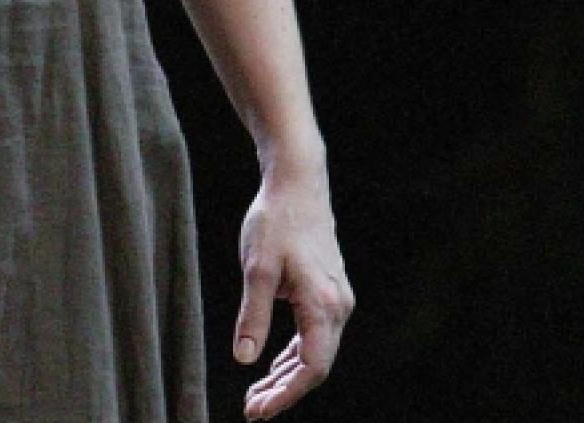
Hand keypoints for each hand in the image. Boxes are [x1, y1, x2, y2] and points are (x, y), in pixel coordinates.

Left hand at [232, 168, 353, 418]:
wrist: (298, 184)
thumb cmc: (275, 221)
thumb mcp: (256, 269)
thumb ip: (252, 317)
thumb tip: (245, 360)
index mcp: (322, 303)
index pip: (311, 367)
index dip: (286, 395)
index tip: (258, 411)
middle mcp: (338, 305)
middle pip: (315, 365)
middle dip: (284, 391)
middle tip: (250, 409)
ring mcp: (337, 298)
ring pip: (316, 351)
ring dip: (287, 375)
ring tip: (256, 393)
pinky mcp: (329, 291)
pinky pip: (315, 334)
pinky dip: (293, 354)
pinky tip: (272, 365)